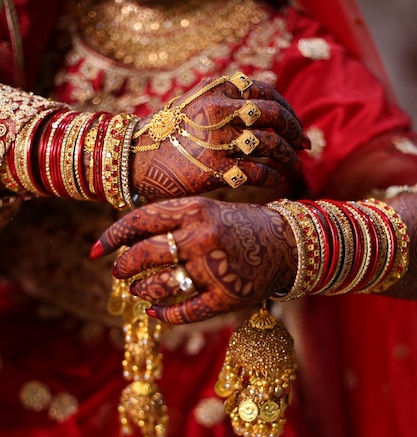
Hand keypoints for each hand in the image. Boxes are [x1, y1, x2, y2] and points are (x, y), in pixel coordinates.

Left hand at [91, 196, 296, 323]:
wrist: (286, 244)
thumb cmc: (238, 226)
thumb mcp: (206, 210)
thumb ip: (170, 220)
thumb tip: (125, 239)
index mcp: (195, 210)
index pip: (140, 221)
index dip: (111, 237)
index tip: (95, 251)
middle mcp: (202, 237)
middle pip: (144, 254)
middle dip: (124, 267)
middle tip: (119, 272)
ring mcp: (214, 269)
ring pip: (160, 285)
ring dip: (141, 291)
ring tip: (137, 291)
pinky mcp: (226, 297)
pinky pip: (184, 312)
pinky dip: (163, 314)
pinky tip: (154, 312)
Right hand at [130, 73, 307, 200]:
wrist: (135, 161)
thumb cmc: (167, 135)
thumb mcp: (194, 104)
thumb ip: (225, 100)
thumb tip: (265, 105)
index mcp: (215, 90)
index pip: (265, 92)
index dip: (287, 108)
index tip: (295, 123)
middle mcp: (218, 111)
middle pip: (273, 116)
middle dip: (296, 131)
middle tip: (305, 144)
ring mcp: (217, 141)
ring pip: (270, 144)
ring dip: (289, 155)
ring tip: (295, 164)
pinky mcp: (215, 170)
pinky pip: (258, 173)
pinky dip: (273, 177)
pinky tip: (277, 180)